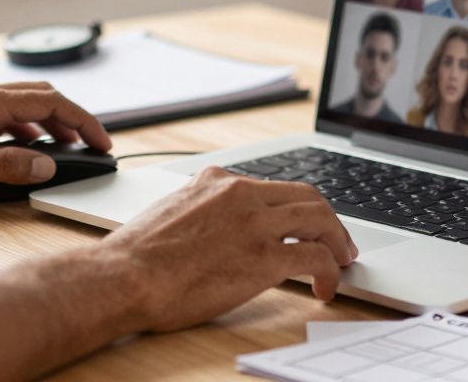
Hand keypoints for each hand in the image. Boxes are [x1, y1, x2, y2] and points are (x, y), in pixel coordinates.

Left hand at [0, 82, 110, 202]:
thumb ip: (7, 166)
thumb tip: (46, 164)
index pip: (50, 101)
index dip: (81, 121)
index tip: (101, 141)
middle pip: (41, 96)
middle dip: (71, 118)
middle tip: (91, 144)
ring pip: (22, 104)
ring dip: (49, 123)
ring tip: (64, 149)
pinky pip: (3, 114)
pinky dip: (25, 128)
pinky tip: (24, 149)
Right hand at [105, 167, 357, 332]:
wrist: (124, 277)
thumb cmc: (137, 256)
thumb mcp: (172, 210)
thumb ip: (201, 208)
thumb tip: (215, 225)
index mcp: (217, 180)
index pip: (272, 186)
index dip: (295, 207)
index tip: (303, 224)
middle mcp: (241, 193)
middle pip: (306, 195)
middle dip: (328, 219)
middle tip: (338, 241)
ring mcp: (255, 224)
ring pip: (320, 218)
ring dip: (338, 240)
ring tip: (342, 261)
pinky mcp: (264, 258)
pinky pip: (315, 257)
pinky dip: (330, 271)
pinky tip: (325, 288)